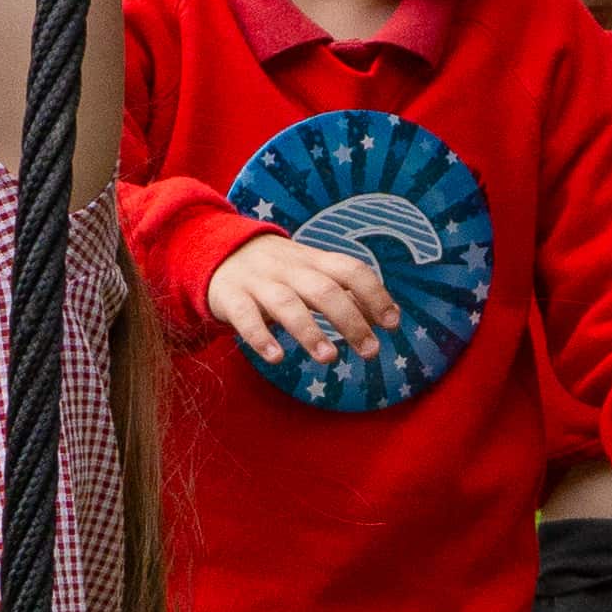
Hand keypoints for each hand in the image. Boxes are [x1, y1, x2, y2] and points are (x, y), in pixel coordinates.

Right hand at [206, 232, 396, 368]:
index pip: (351, 270)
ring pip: (287, 303)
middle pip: (323, 290)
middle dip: (350, 320)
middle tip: (371, 351)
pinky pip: (245, 317)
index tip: (392, 324)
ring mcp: (259, 282)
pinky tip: (276, 358)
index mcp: (314, 261)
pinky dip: (260, 337)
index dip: (374, 294)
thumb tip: (389, 316)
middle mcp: (289, 269)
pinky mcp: (231, 297)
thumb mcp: (311, 275)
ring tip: (329, 358)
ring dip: (310, 331)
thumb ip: (347, 294)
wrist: (219, 253)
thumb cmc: (278, 272)